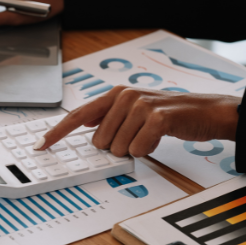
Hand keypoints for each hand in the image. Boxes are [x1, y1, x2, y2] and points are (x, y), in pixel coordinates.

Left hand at [34, 86, 239, 157]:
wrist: (204, 112)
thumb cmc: (168, 114)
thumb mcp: (134, 110)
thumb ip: (108, 115)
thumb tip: (84, 123)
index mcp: (114, 94)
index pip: (78, 115)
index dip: (58, 132)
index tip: (41, 144)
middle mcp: (124, 96)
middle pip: (100, 141)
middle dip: (117, 147)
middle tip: (137, 136)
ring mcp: (140, 105)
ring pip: (118, 148)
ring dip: (134, 149)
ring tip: (149, 135)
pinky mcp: (157, 117)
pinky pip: (138, 149)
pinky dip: (147, 150)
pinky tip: (158, 138)